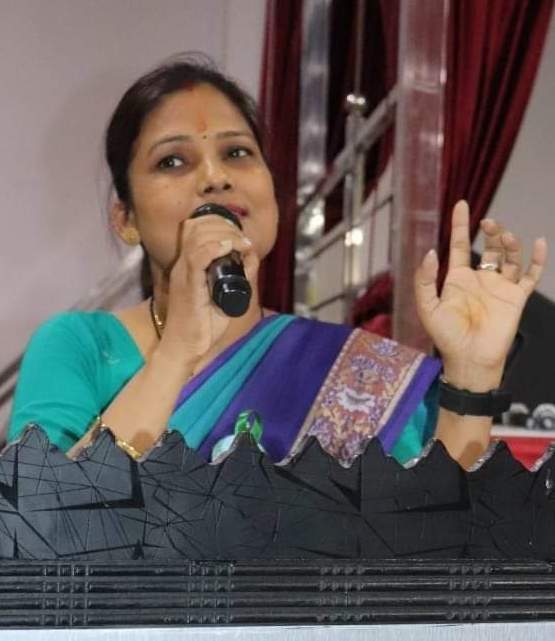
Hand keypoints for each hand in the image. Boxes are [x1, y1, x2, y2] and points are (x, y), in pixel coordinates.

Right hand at [161, 214, 258, 361]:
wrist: (185, 348)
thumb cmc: (202, 325)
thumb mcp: (223, 295)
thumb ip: (236, 275)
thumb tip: (250, 256)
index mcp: (188, 264)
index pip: (195, 227)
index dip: (217, 222)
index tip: (239, 233)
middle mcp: (182, 265)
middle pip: (197, 227)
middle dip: (224, 226)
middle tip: (243, 239)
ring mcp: (183, 274)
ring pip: (198, 238)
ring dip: (224, 235)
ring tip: (241, 243)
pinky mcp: (187, 286)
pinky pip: (196, 258)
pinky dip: (213, 248)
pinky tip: (227, 247)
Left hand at [414, 200, 547, 390]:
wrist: (470, 359)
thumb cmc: (446, 336)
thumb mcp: (428, 307)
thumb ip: (425, 280)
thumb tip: (431, 253)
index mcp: (457, 279)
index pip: (459, 245)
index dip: (460, 224)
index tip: (461, 204)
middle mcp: (480, 280)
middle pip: (488, 247)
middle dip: (490, 231)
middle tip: (488, 222)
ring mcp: (499, 287)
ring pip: (508, 257)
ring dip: (508, 243)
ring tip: (504, 235)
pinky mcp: (516, 298)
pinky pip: (530, 275)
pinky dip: (537, 259)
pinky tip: (539, 243)